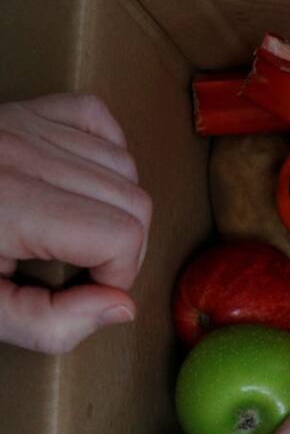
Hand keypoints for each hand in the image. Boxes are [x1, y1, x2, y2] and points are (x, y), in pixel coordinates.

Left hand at [0, 94, 150, 352]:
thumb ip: (51, 324)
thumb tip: (119, 306)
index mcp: (8, 204)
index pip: (120, 234)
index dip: (116, 275)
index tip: (83, 289)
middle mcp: (20, 152)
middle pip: (134, 201)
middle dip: (123, 247)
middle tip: (82, 269)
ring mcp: (21, 123)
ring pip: (124, 166)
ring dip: (117, 206)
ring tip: (77, 231)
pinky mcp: (21, 109)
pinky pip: (97, 119)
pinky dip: (106, 153)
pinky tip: (82, 185)